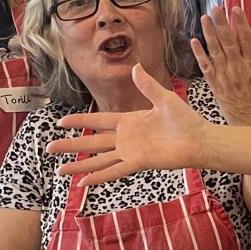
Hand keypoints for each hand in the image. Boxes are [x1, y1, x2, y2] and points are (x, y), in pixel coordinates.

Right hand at [50, 63, 206, 184]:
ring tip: (59, 170)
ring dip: (79, 164)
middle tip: (49, 147)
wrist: (201, 139)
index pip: (98, 121)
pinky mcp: (139, 162)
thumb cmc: (186, 120)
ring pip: (99, 159)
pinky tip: (83, 182)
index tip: (61, 122)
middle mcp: (126, 138)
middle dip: (71, 145)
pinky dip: (99, 176)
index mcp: (130, 121)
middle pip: (92, 142)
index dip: (80, 121)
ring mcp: (131, 152)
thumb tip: (135, 67)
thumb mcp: (164, 98)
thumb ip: (147, 85)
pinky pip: (114, 170)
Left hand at [196, 6, 250, 127]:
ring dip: (209, 33)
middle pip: (229, 41)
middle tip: (216, 8)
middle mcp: (238, 68)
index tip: (236, 9)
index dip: (241, 22)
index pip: (247, 38)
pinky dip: (199, 54)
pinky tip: (194, 41)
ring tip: (204, 18)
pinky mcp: (215, 84)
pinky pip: (205, 66)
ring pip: (215, 50)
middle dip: (222, 23)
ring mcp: (225, 75)